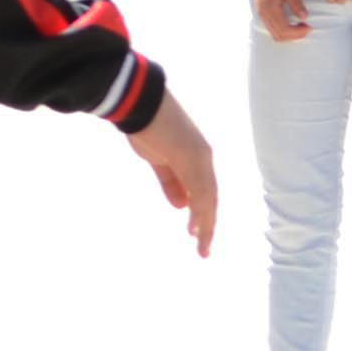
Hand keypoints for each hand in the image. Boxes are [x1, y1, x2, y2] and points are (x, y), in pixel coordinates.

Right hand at [126, 100, 220, 257]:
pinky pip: (201, 191)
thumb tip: (181, 206)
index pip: (204, 189)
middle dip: (208, 223)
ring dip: (206, 224)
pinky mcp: (193, 159)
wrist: (141, 103)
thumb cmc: (146, 126)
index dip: (202, 212)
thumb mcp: (157, 159)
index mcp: (196, 156)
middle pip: (210, 197)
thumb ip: (170, 182)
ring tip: (202, 245)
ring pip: (209, 198)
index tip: (196, 231)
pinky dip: (200, 212)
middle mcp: (203, 158)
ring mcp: (200, 159)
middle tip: (203, 247)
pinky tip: (197, 228)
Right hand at [250, 0, 310, 41]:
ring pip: (275, 35)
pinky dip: (284, 31)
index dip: (298, 32)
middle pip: (279, 36)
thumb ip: (296, 2)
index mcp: (270, 8)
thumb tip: (304, 17)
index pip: (284, 29)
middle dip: (295, 36)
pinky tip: (293, 24)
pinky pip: (273, 30)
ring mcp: (262, 16)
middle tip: (308, 28)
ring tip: (302, 27)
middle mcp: (264, 15)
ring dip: (290, 35)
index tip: (309, 26)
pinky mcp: (263, 15)